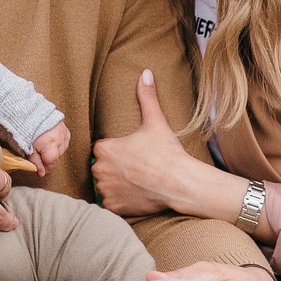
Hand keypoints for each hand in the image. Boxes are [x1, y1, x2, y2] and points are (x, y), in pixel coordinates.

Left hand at [28, 120, 70, 176]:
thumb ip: (36, 162)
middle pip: (55, 157)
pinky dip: (58, 142)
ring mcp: (64, 134)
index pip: (51, 164)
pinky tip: (50, 139)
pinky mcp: (65, 129)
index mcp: (50, 146)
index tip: (39, 168)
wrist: (30, 112)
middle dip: (47, 157)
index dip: (44, 167)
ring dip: (53, 149)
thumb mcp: (28, 149)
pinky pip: (64, 141)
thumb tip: (42, 174)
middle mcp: (60, 141)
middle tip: (37, 151)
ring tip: (43, 143)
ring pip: (60, 150)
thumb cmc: (27, 129)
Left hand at [91, 70, 194, 216]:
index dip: (117, 151)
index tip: (131, 154)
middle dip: (114, 168)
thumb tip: (145, 73)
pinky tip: (135, 195)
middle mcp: (99, 169)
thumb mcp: (156, 122)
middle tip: (136, 168)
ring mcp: (105, 190)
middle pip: (101, 167)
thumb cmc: (167, 153)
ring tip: (136, 182)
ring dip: (115, 185)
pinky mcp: (113, 207)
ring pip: (105, 186)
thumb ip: (147, 97)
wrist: (180, 183)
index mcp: (104, 148)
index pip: (102, 148)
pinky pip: (110, 204)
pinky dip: (119, 202)